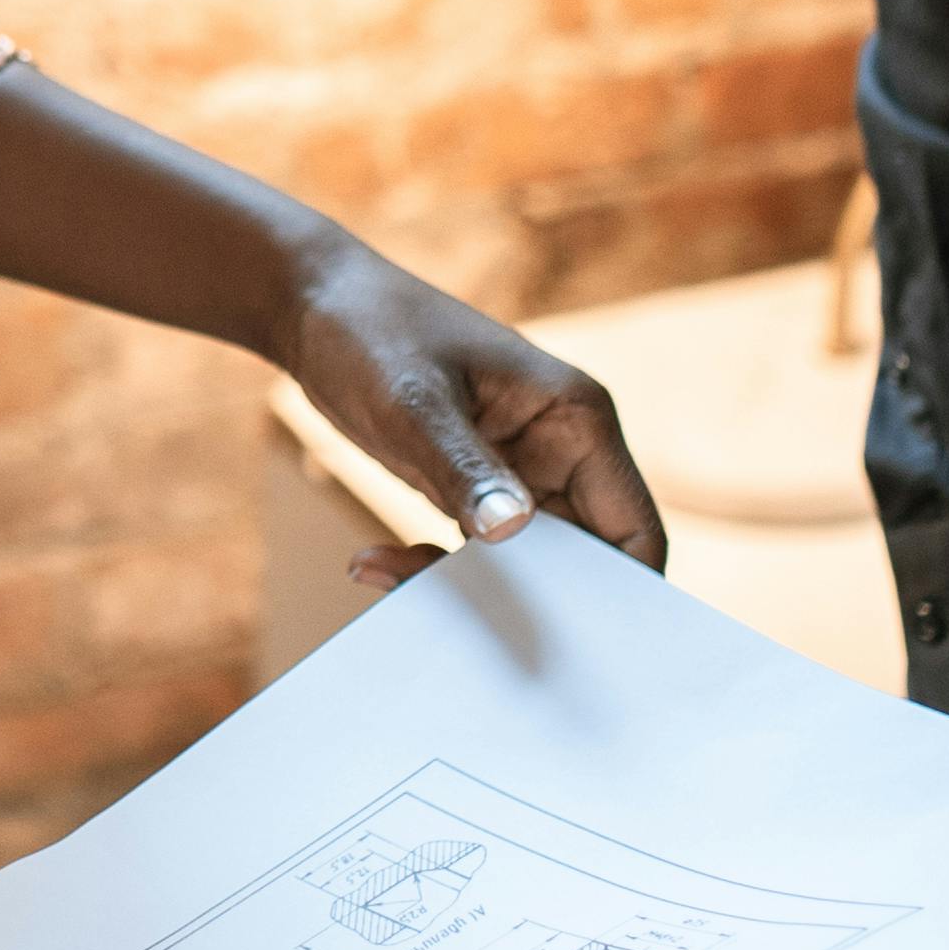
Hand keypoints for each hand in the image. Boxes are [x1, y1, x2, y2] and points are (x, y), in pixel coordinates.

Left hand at [286, 238, 668, 589]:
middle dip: (531, 602)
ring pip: (526, 567)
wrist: (315, 306)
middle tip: (465, 621)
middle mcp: (563, 450)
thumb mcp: (414, 402)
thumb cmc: (372, 331)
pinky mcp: (476, 488)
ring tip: (394, 577)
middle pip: (584, 562)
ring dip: (471, 588)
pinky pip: (478, 554)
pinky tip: (377, 562)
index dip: (621, 595)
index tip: (570, 643)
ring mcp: (521, 472)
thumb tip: (512, 531)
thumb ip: (463, 467)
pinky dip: (436, 570)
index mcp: (578, 419)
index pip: (634, 530)